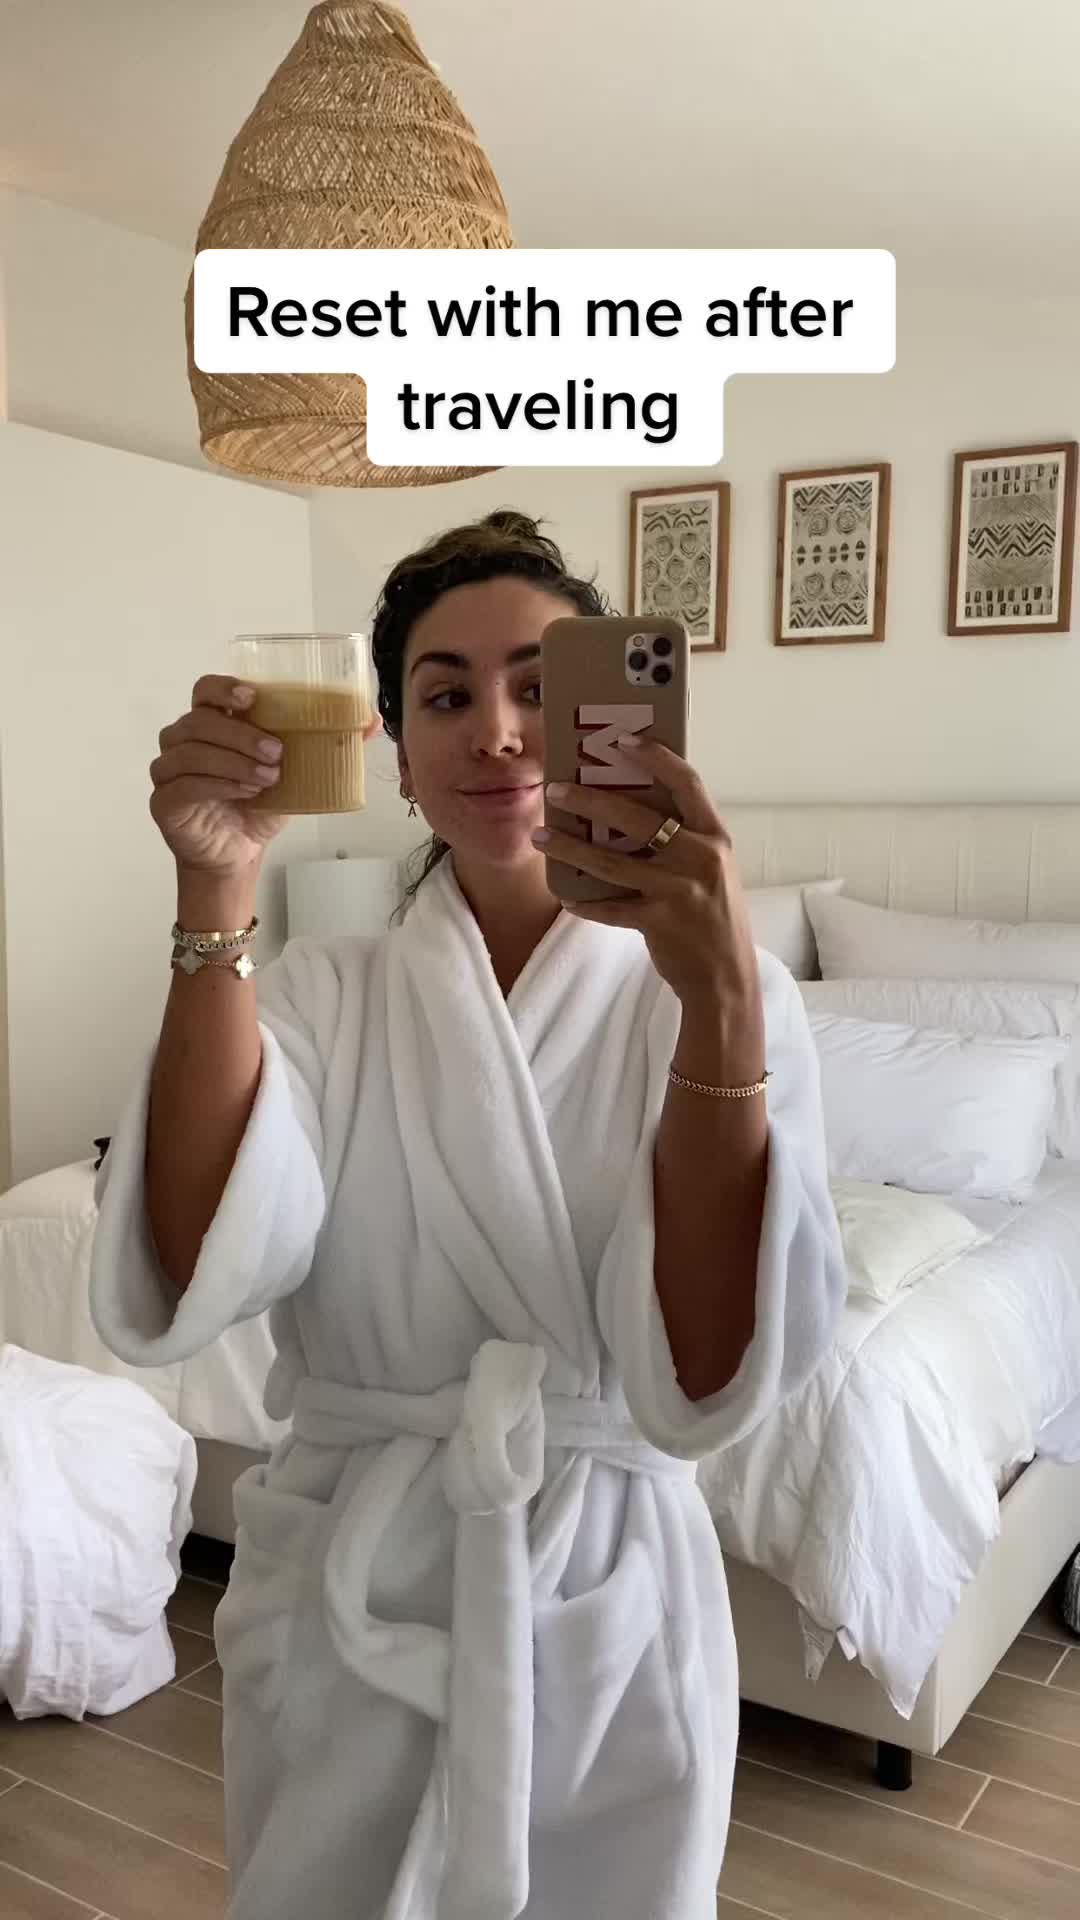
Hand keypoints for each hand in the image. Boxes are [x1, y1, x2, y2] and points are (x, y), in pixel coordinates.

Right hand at [150, 673, 382, 879]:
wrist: (238, 854)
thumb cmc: (258, 806)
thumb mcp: (297, 773)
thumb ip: (327, 744)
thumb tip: (370, 719)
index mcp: (211, 723)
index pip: (205, 690)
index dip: (224, 689)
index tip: (252, 699)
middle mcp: (183, 741)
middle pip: (199, 721)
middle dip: (241, 735)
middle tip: (277, 753)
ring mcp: (169, 770)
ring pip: (191, 752)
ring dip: (233, 761)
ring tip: (268, 778)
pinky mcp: (165, 801)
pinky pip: (184, 784)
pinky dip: (217, 785)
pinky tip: (245, 792)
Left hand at [533, 736, 759, 1009]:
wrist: (726, 975)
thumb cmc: (713, 915)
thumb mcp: (712, 868)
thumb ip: (683, 839)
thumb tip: (628, 809)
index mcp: (714, 836)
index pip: (687, 782)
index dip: (656, 757)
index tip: (624, 741)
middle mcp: (699, 857)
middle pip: (636, 816)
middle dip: (589, 800)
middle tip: (556, 790)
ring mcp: (678, 890)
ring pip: (611, 860)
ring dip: (570, 847)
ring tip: (541, 836)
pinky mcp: (658, 921)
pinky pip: (608, 906)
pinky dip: (583, 901)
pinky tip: (564, 893)